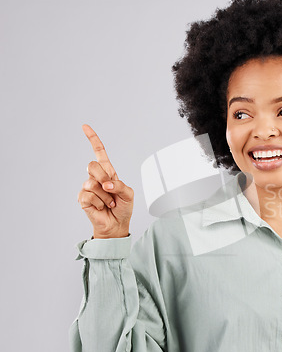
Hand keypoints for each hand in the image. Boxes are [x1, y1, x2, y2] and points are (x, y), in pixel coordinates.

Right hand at [77, 124, 133, 238]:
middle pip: (92, 165)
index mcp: (108, 172)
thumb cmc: (123, 208)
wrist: (117, 224)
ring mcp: (88, 187)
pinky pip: (89, 195)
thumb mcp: (129, 194)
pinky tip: (101, 207)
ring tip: (109, 203)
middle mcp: (96, 177)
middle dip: (104, 178)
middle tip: (111, 191)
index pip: (99, 153)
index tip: (85, 127)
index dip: (93, 139)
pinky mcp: (82, 198)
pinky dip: (99, 203)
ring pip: (92, 183)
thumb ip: (120, 186)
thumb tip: (106, 185)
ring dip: (105, 196)